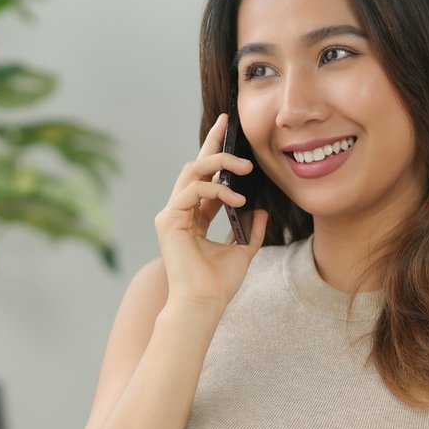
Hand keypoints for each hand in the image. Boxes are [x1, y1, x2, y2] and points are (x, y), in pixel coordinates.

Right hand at [153, 114, 268, 309]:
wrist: (203, 305)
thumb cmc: (218, 285)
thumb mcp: (242, 251)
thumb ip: (250, 231)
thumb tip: (260, 211)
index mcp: (195, 218)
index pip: (206, 179)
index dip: (217, 154)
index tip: (228, 130)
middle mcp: (180, 212)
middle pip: (195, 167)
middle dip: (212, 143)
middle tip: (228, 123)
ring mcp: (171, 215)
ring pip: (192, 172)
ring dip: (219, 164)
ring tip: (245, 168)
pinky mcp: (168, 220)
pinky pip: (191, 190)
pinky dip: (215, 190)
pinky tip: (236, 199)